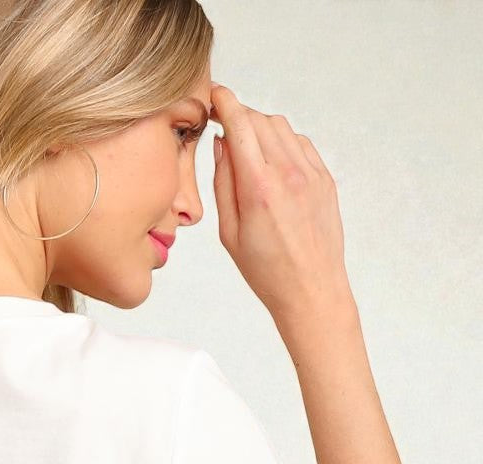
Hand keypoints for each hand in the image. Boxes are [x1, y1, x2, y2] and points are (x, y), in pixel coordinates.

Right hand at [209, 83, 351, 324]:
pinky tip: (272, 164)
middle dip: (240, 116)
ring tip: (248, 151)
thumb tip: (223, 144)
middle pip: (260, 119)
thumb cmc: (267, 271)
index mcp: (259, 187)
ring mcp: (311, 173)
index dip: (225, 101)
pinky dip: (282, 143)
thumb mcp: (230, 232)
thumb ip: (224, 183)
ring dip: (261, 128)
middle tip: (225, 126)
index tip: (215, 96)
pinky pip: (301, 143)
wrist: (311, 290)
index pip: (240, 123)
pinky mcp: (325, 178)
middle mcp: (288, 173)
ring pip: (282, 127)